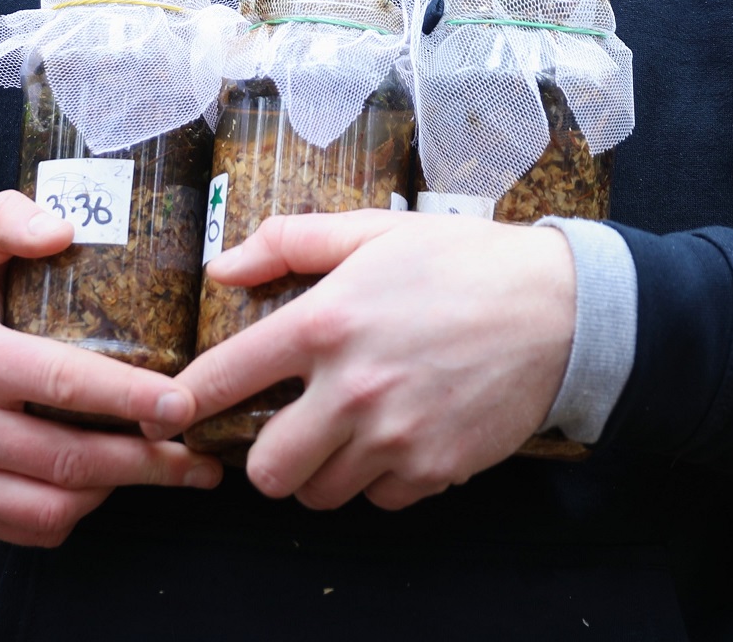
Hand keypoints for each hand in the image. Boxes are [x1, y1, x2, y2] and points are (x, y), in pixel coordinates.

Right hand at [0, 189, 222, 546]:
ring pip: (54, 507)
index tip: (184, 402)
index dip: (128, 397)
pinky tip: (109, 482)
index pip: (59, 382)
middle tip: (199, 450)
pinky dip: (79, 512)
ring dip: (120, 491)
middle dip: (146, 461)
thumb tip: (62, 229)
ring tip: (168, 468)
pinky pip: (33, 529)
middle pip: (67, 460)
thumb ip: (9, 220)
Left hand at [162, 210, 575, 510]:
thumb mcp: (373, 231)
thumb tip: (223, 267)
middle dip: (266, 455)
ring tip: (346, 431)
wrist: (561, 309)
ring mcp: (395, 437)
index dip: (187, 401)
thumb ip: (290, 243)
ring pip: (319, 493)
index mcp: (326, 322)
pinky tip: (397, 438)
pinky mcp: (434, 470)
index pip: (226, 378)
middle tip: (285, 429)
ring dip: (322, 470)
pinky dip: (379, 480)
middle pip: (266, 469)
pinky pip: (378, 500)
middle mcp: (352, 388)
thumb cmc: (463, 262)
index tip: (172, 414)